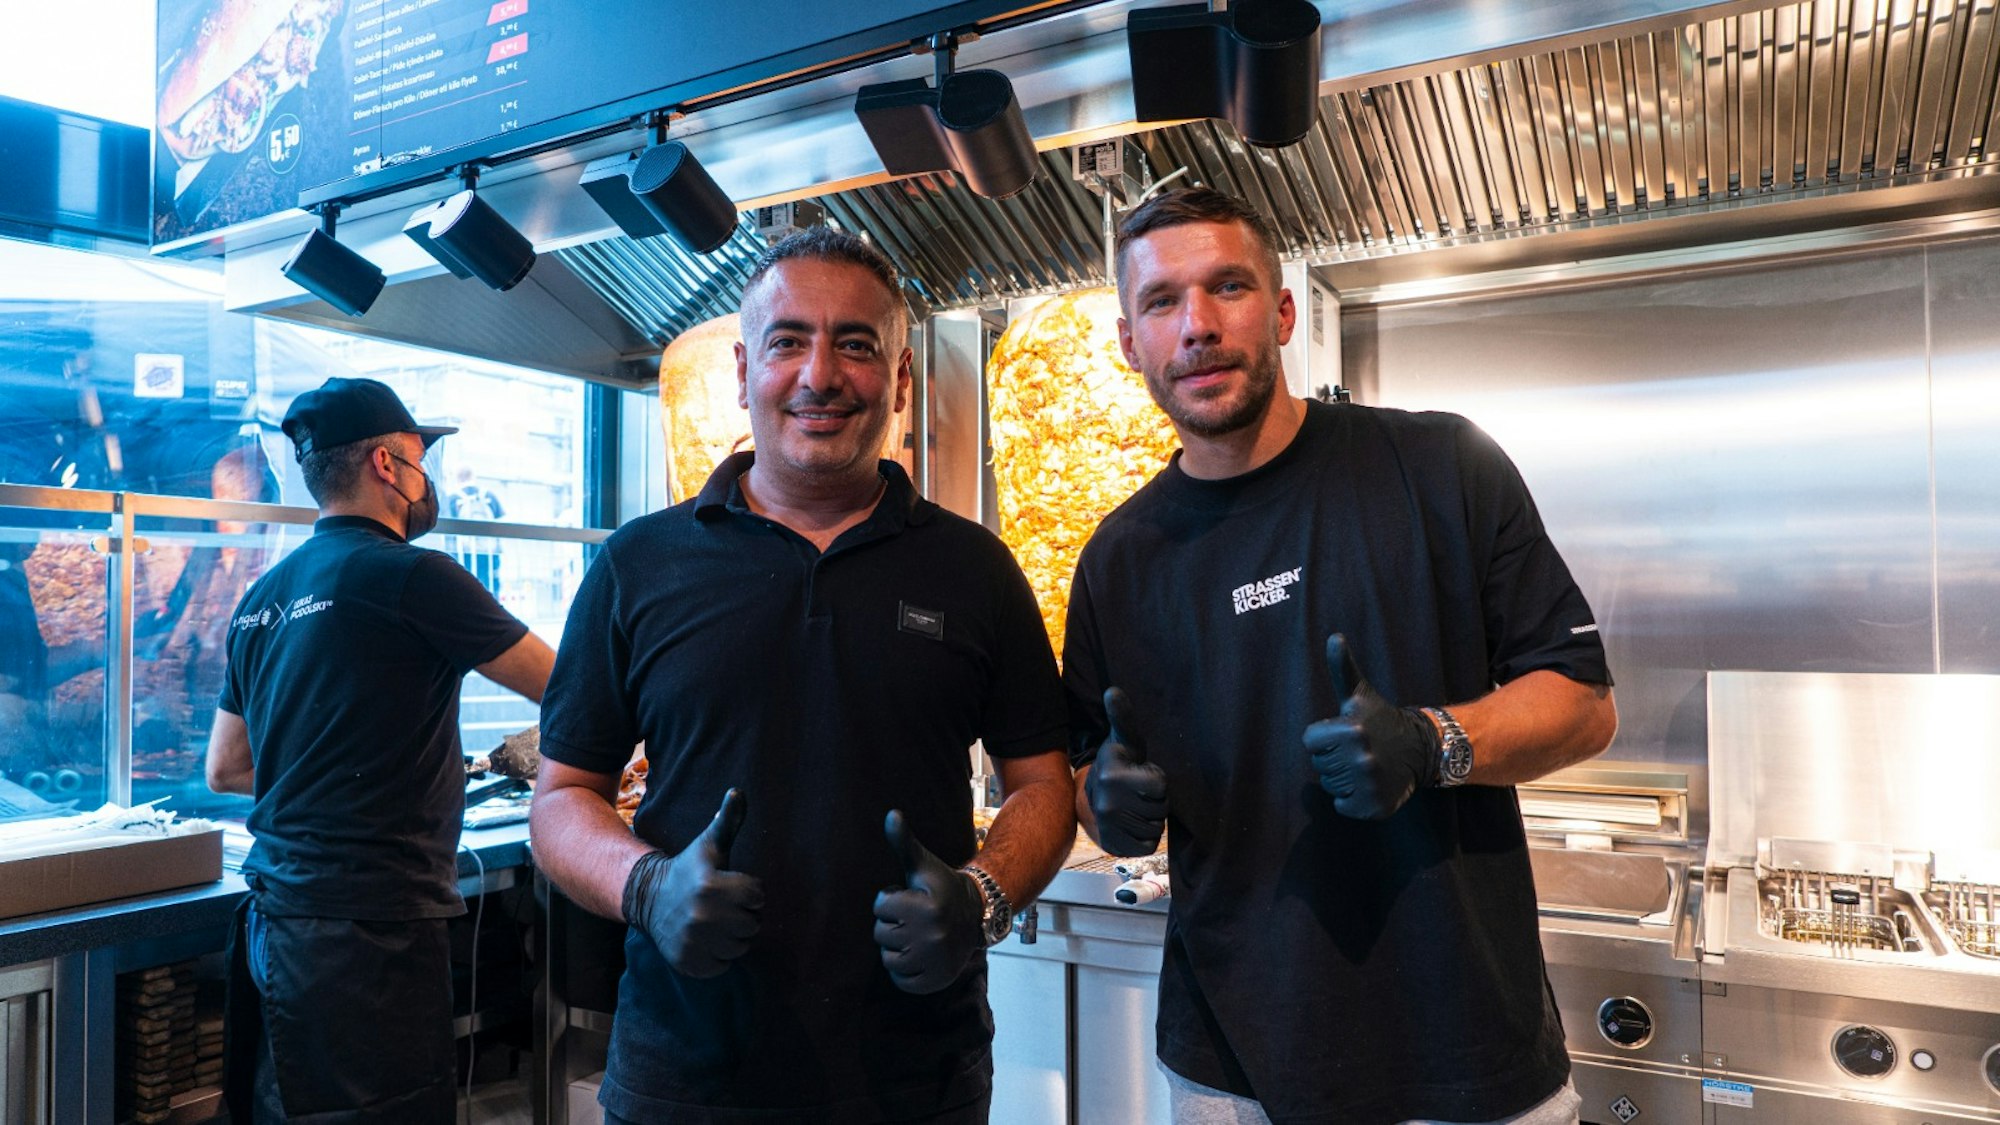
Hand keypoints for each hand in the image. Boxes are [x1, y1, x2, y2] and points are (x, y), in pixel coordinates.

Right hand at [621, 788, 763, 977]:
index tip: (729, 885)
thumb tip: (738, 790)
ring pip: (741, 946)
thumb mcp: (709, 844)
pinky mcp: (689, 963)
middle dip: (743, 914)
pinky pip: (724, 965)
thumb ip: (728, 820)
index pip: (758, 895)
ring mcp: (694, 943)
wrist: (650, 898)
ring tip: (715, 921)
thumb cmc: (689, 869)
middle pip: (753, 923)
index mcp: (712, 886)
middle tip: (722, 905)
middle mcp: (702, 917)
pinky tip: (706, 939)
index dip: (748, 889)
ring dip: (733, 936)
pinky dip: (719, 956)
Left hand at [873, 810, 982, 994]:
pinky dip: (904, 971)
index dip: (891, 900)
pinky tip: (918, 955)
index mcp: (927, 906)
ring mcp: (936, 960)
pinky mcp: (936, 980)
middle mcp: (933, 935)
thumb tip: (891, 814)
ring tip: (916, 935)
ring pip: (888, 959)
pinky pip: (900, 980)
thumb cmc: (942, 886)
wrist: (976, 914)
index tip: (911, 898)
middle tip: (915, 918)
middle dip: (893, 924)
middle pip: (881, 934)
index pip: (880, 906)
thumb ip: (903, 842)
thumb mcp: (923, 864)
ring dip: (896, 948)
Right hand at [1084, 687, 1167, 855]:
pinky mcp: (1114, 846)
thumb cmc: (1119, 765)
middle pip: (1161, 809)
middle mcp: (1108, 803)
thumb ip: (1122, 716)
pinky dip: (1145, 837)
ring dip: (1151, 819)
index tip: (1139, 774)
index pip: (1161, 785)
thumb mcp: (1124, 740)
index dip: (1156, 779)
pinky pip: (1148, 845)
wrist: (1092, 798)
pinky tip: (1132, 824)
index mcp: (1113, 775)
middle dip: (1156, 801)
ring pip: (1156, 828)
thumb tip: (1114, 691)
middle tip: (1138, 793)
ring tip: (1135, 807)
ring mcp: (1109, 827)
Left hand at [1302, 634, 1440, 819]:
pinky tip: (1369, 784)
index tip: (1345, 733)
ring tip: (1364, 765)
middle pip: (1319, 765)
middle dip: (1334, 758)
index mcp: (1351, 730)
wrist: (1421, 749)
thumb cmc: (1381, 720)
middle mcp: (1361, 758)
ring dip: (1343, 778)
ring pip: (1331, 786)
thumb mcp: (1360, 693)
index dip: (1324, 737)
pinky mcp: (1375, 807)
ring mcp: (1369, 784)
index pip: (1310, 741)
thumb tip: (1334, 637)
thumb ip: (1342, 667)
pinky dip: (1353, 800)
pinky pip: (1344, 806)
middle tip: (1358, 750)